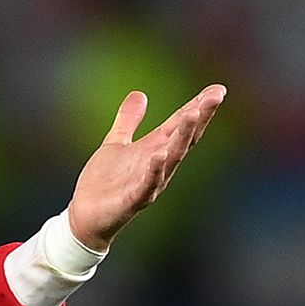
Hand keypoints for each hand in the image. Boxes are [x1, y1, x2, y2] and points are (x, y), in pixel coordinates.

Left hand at [67, 84, 225, 251]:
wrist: (86, 216)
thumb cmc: (105, 182)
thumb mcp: (116, 143)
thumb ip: (129, 120)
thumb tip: (140, 94)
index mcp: (155, 150)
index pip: (180, 125)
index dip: (198, 107)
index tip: (218, 89)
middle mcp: (158, 165)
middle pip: (184, 138)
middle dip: (199, 117)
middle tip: (215, 96)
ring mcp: (149, 183)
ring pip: (172, 158)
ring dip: (182, 137)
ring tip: (193, 114)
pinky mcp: (134, 199)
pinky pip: (147, 184)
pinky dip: (154, 170)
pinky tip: (159, 154)